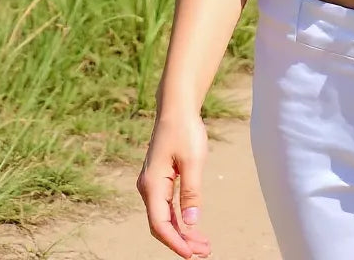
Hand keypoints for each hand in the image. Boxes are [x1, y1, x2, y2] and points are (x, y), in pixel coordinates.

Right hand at [137, 110, 211, 257]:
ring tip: (203, 244)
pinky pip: (166, 206)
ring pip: (164, 217)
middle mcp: (148, 187)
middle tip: (205, 251)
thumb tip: (191, 223)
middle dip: (181, 241)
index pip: (160, 224)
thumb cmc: (185, 130)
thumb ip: (192, 193)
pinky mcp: (160, 179)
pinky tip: (192, 226)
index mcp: (153, 184)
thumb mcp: (193, 161)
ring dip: (182, 231)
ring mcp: (152, 184)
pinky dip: (179, 218)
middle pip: (162, 224)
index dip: (176, 242)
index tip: (191, 254)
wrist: (176, 108)